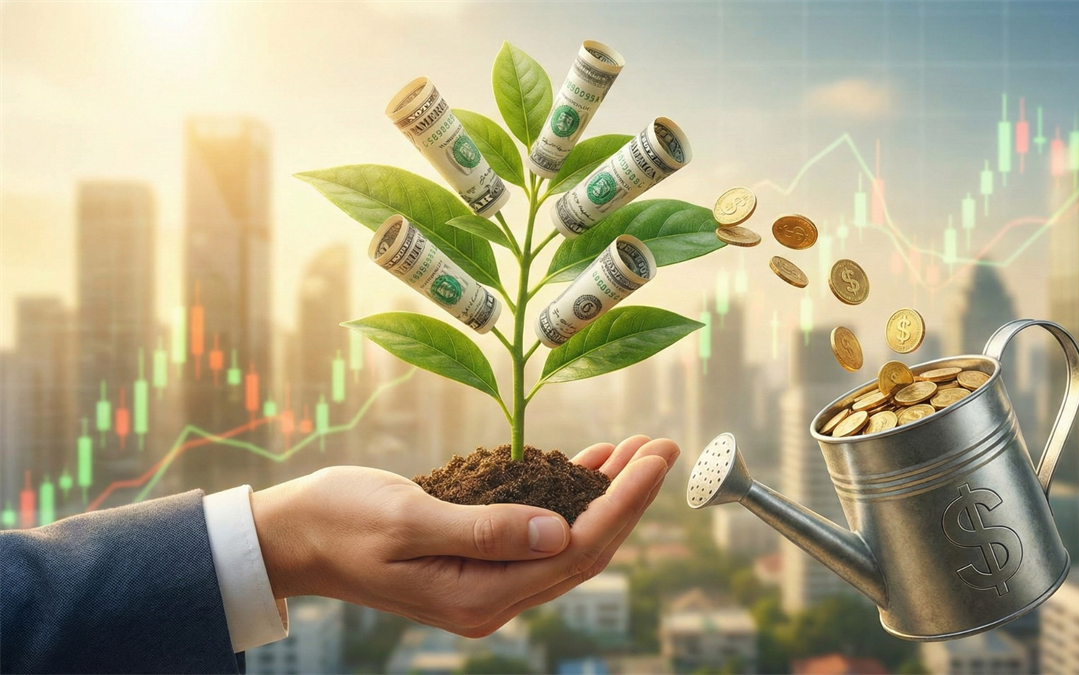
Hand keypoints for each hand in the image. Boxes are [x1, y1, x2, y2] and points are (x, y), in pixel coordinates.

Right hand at [250, 435, 678, 635]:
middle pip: (584, 548)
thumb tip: (561, 531)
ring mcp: (486, 581)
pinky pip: (538, 531)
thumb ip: (486, 528)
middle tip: (662, 445)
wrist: (295, 535)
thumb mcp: (408, 518)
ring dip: (605, 495)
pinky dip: (568, 496)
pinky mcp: (478, 560)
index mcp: (480, 595)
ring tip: (637, 448)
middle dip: (629, 497)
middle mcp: (493, 597)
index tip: (655, 458)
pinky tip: (589, 464)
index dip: (625, 503)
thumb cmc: (340, 520)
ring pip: (567, 539)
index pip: (577, 550)